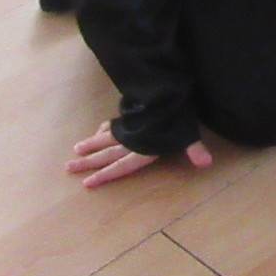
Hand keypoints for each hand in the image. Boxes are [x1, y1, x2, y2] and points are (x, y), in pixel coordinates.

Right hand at [66, 120, 210, 188]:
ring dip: (91, 144)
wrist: (167, 91)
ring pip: (104, 137)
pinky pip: (112, 124)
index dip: (105, 175)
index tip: (87, 183)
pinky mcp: (129, 115)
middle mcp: (131, 140)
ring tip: (75, 149)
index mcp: (143, 149)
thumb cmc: (177, 117)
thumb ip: (195, 150)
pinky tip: (98, 131)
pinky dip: (103, 129)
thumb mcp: (187, 134)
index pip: (121, 166)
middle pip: (106, 153)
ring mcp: (128, 127)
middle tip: (69, 167)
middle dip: (89, 162)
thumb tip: (206, 163)